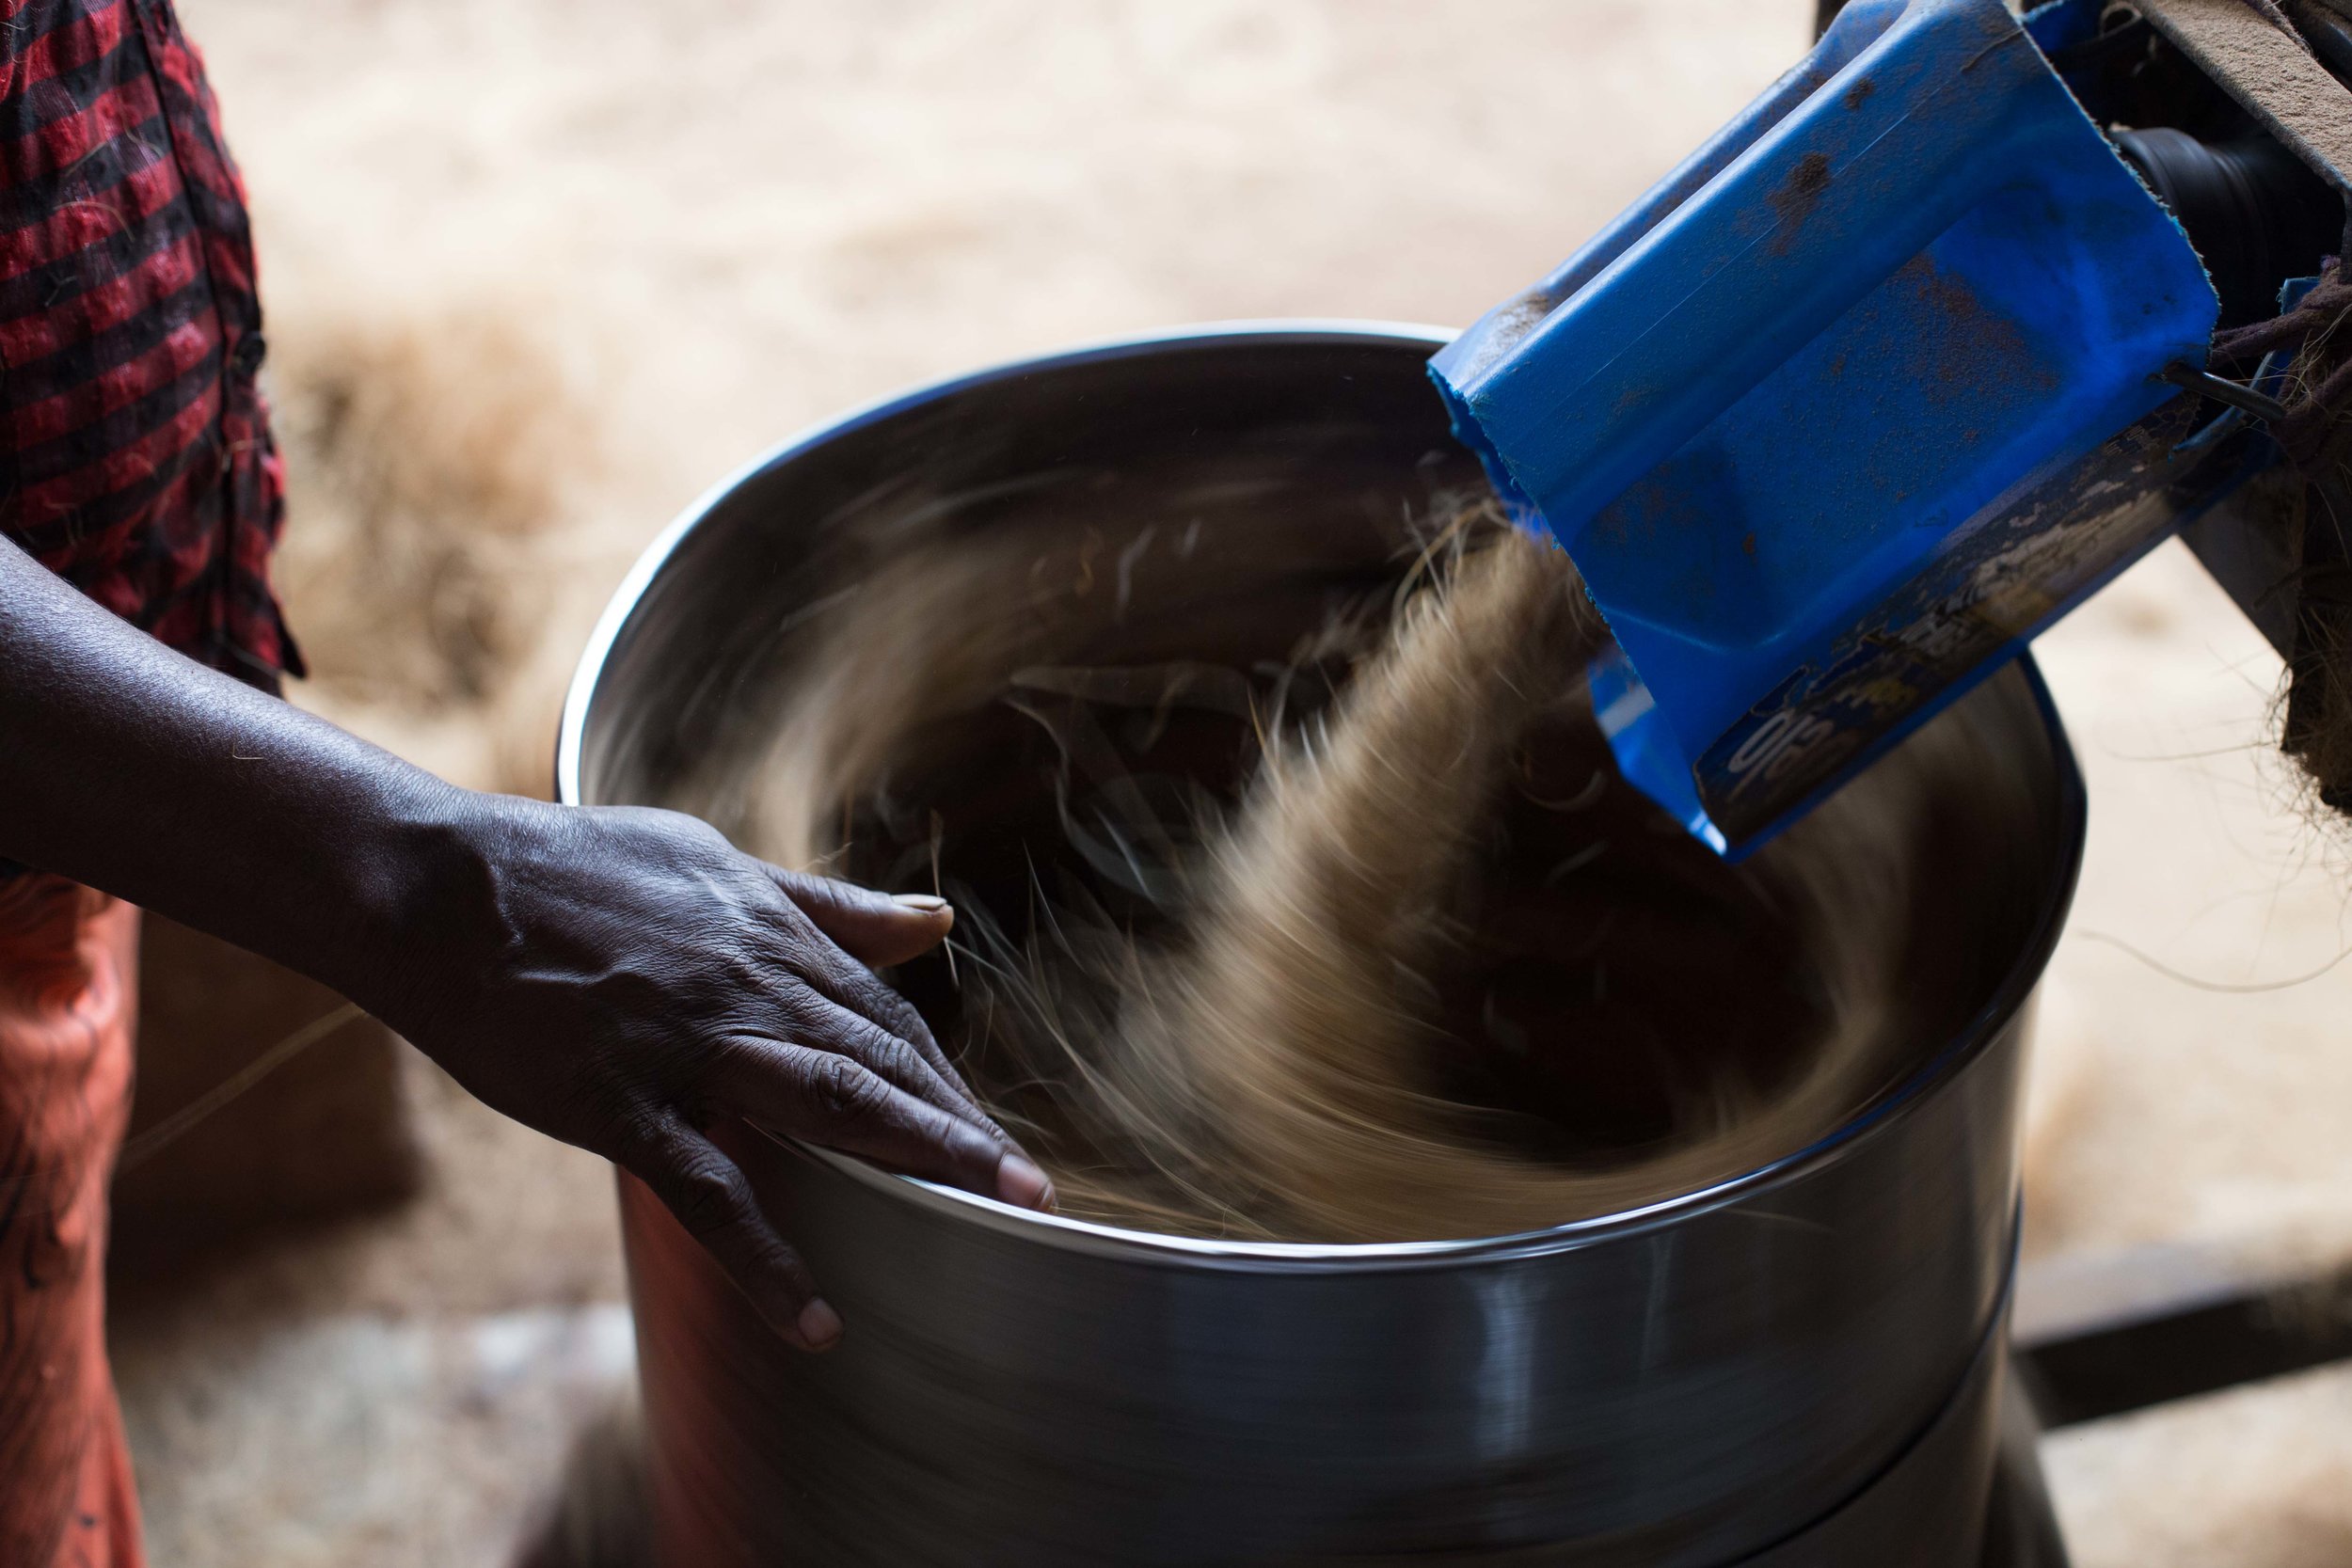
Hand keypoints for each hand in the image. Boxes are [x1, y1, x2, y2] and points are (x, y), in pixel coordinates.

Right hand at [370, 796, 1049, 1350]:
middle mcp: (748, 986)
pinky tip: (816, 1316)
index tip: (989, 1125)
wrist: (442, 888)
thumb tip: (934, 918)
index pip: (881, 1016)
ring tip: (993, 1207)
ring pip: (828, 1102)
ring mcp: (688, 1046)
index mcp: (769, 934)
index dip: (941, 1073)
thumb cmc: (576, 870)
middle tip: (1032, 1184)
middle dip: (962, 1123)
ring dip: (917, 1154)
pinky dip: (767, 1254)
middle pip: (879, 1059)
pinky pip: (710, 1190)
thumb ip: (827, 906)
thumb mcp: (715, 864)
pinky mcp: (622, 1104)